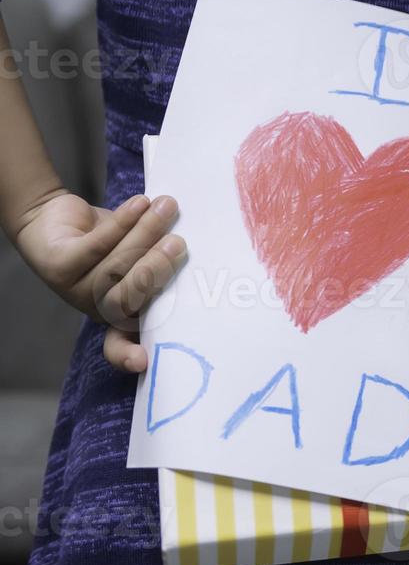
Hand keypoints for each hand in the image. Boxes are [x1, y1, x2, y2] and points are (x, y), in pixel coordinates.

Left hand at [12, 192, 187, 372]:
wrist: (54, 217)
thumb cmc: (109, 236)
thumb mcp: (140, 250)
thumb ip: (161, 257)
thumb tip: (198, 248)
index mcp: (122, 312)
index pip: (123, 343)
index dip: (129, 354)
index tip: (143, 361)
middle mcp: (98, 307)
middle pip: (127, 297)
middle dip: (155, 268)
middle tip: (178, 243)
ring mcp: (74, 290)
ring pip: (114, 267)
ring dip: (145, 232)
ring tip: (166, 206)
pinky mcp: (56, 266)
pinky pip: (95, 246)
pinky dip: (122, 223)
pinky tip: (140, 203)